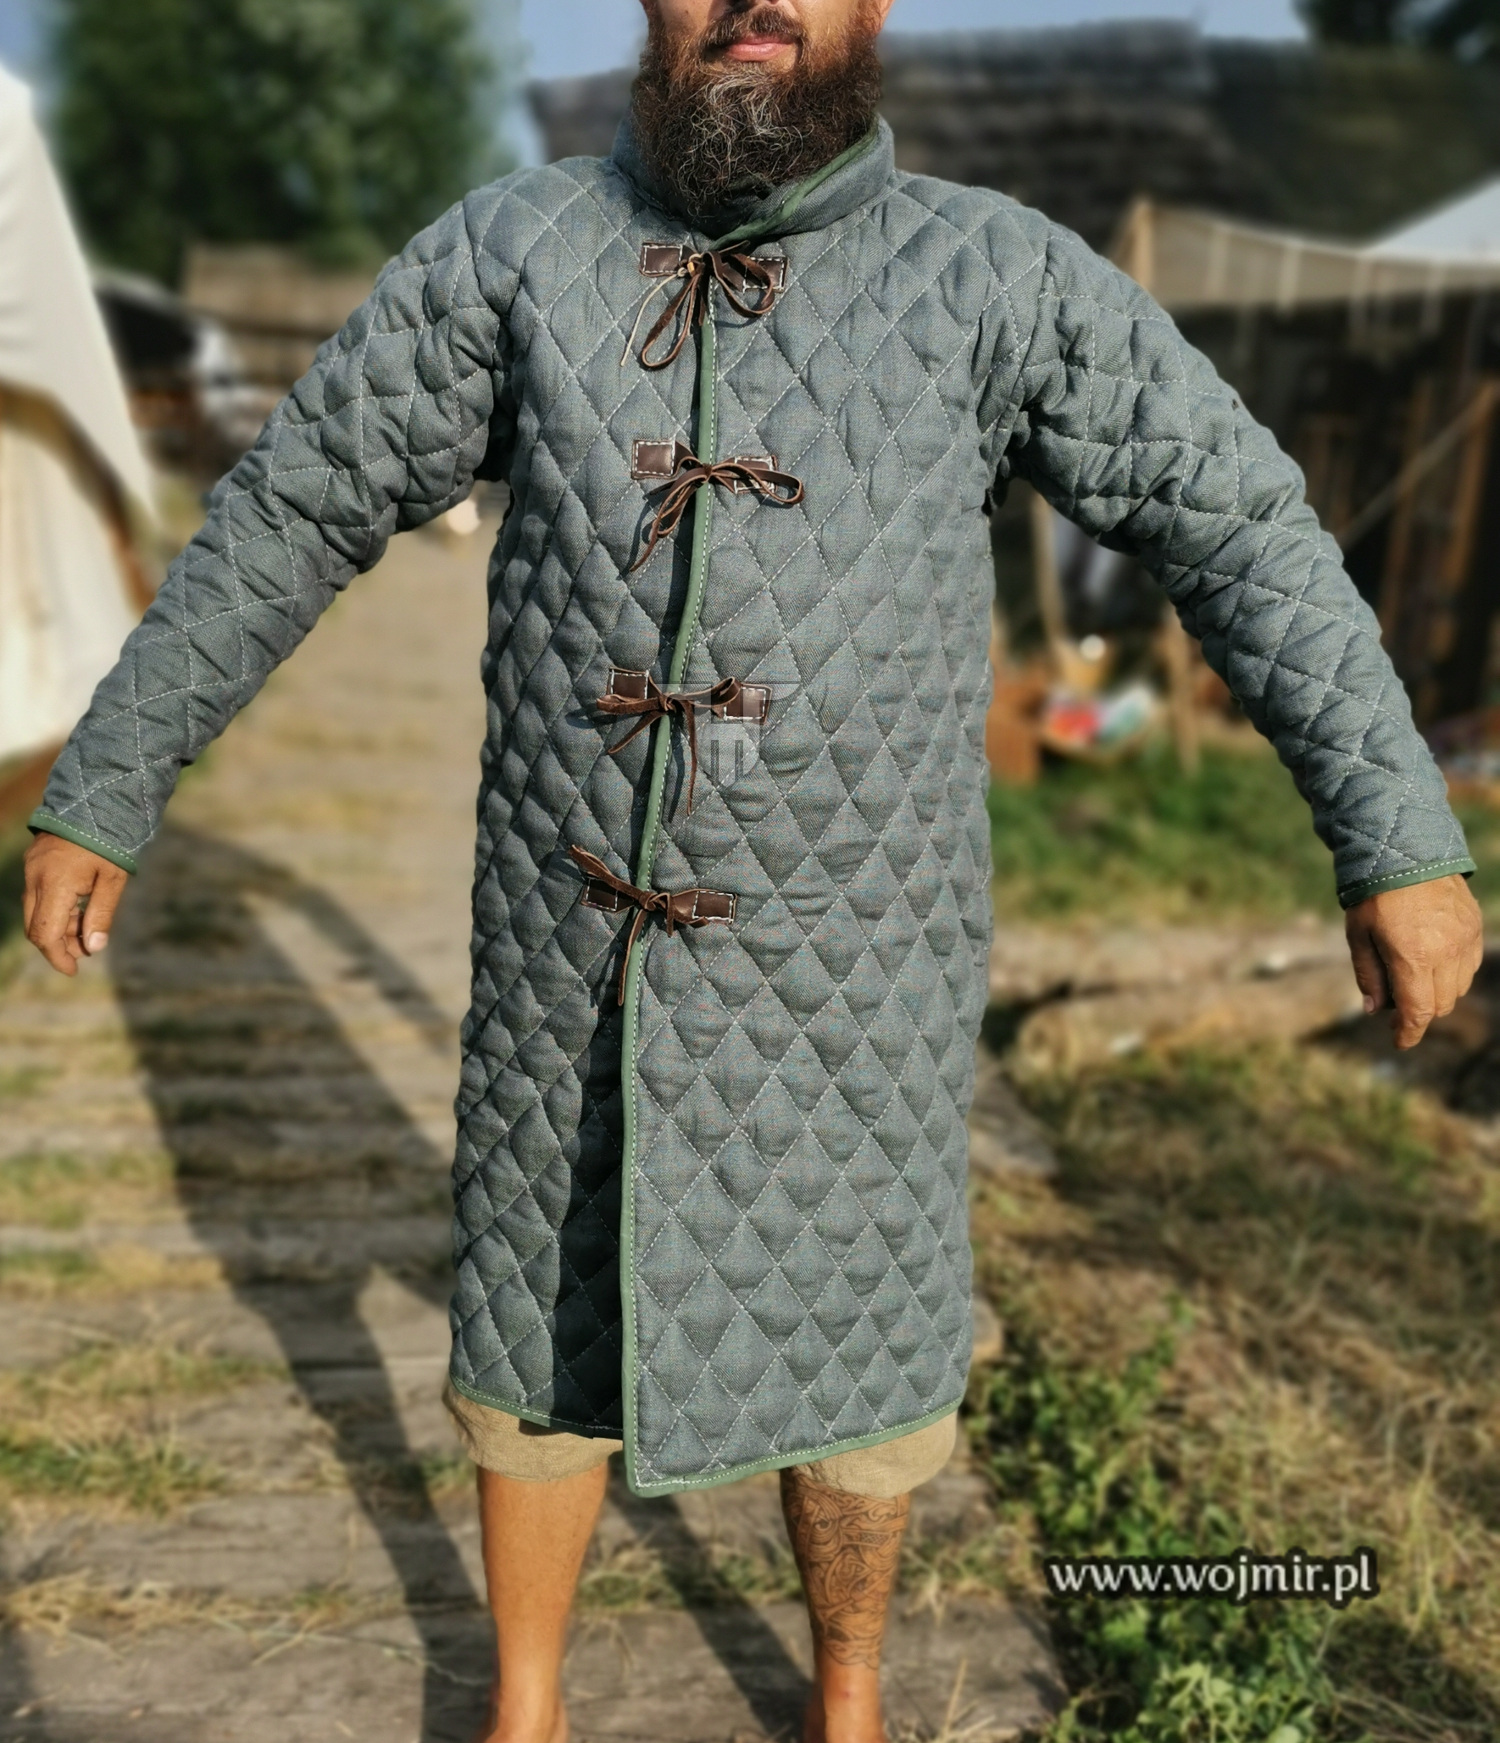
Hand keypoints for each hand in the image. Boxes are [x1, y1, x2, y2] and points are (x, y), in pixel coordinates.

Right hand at [22, 833, 129, 976]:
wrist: (93, 801)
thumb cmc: (109, 841)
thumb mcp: (113, 880)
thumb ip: (101, 914)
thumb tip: (93, 948)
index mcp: (54, 885)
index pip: (45, 934)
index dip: (58, 957)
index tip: (74, 969)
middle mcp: (35, 879)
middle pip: (35, 927)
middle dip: (57, 944)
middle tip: (84, 950)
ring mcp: (31, 870)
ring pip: (34, 913)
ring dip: (57, 927)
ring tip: (86, 926)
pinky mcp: (33, 863)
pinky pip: (36, 896)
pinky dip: (53, 909)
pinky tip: (77, 908)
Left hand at [1345, 874, 1483, 1049]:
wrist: (1405, 851)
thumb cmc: (1373, 895)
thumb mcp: (1358, 935)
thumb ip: (1368, 975)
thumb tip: (1374, 1011)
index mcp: (1413, 957)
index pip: (1419, 1012)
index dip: (1409, 1032)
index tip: (1400, 1041)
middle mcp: (1446, 953)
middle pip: (1440, 1005)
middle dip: (1419, 1012)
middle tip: (1396, 1005)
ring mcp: (1465, 940)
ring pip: (1458, 988)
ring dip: (1437, 994)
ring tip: (1411, 978)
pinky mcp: (1475, 927)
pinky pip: (1470, 966)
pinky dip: (1453, 974)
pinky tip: (1432, 962)